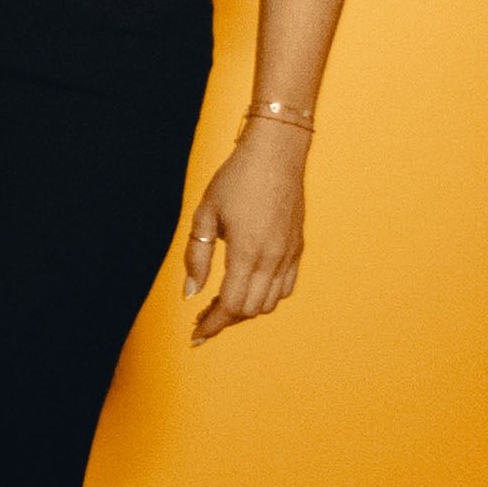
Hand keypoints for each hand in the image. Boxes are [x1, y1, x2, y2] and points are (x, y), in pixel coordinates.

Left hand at [184, 119, 311, 335]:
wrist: (276, 153)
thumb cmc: (236, 178)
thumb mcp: (205, 214)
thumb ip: (196, 257)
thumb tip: (190, 294)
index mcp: (247, 252)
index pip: (231, 306)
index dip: (212, 324)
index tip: (195, 333)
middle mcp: (272, 258)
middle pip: (250, 310)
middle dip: (225, 320)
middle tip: (202, 317)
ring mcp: (288, 254)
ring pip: (269, 303)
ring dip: (245, 310)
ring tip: (222, 304)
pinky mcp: (297, 248)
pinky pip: (285, 287)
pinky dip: (266, 297)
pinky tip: (248, 288)